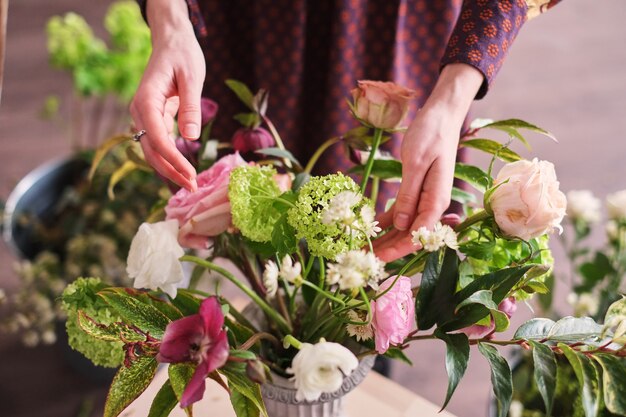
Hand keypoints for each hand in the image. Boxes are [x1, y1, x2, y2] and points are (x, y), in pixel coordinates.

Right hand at [129, 0, 204, 190]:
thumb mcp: (192, 77)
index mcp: (146, 100)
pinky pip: (158, 144)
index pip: (157, 139)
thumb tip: (190, 138)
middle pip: (152, 151)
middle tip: (193, 187)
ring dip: (169, 169)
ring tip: (190, 184)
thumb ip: (190, 106)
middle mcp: (140, 111)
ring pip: (153, 151)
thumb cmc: (183, 55)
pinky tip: (183, 170)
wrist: (172, 42)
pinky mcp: (153, 119)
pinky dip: (170, 159)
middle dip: (171, 172)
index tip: (191, 175)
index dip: (174, 160)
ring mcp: (144, 116)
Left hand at [373, 64, 482, 261]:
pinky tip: (370, 230)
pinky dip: (386, 222)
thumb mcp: (415, 163)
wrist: (440, 116)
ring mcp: (424, 200)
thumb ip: (409, 195)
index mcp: (437, 200)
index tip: (377, 259)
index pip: (418, 235)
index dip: (397, 250)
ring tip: (360, 248)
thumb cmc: (430, 135)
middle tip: (359, 258)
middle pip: (409, 236)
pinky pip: (401, 213)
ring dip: (383, 239)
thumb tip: (402, 225)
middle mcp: (432, 205)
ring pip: (403, 228)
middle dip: (386, 249)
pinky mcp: (416, 192)